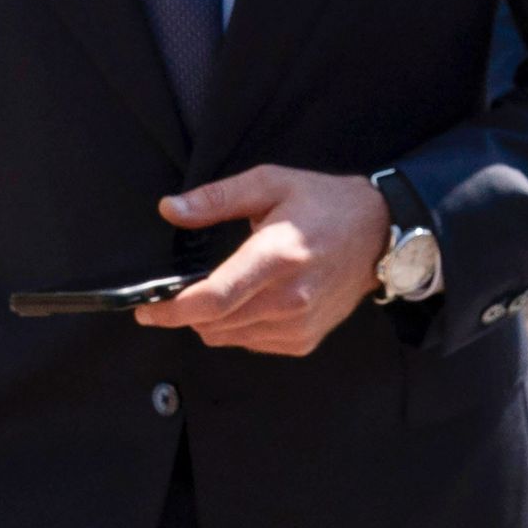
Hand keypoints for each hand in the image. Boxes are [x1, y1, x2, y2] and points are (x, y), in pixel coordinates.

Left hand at [140, 165, 387, 354]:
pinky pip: (251, 344)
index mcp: (278, 256)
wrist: (380, 234)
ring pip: (227, 337)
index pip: (212, 299)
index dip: (170, 311)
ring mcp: (300, 324)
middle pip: (212, 324)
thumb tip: (170, 209)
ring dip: (212, 320)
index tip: (146, 309)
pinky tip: (251, 302)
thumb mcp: (271, 183)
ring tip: (223, 290)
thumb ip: (216, 198)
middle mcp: (290, 298)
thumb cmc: (325, 204)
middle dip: (186, 313)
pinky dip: (238, 328)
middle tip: (181, 292)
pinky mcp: (305, 339)